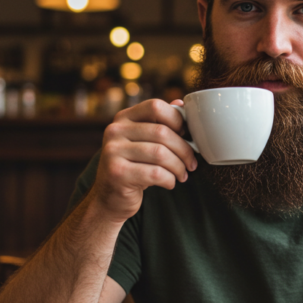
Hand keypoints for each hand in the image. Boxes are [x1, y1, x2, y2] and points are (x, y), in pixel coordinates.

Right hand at [90, 99, 197, 221]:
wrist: (110, 198)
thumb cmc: (134, 167)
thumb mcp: (144, 142)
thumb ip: (159, 123)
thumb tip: (182, 104)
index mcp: (123, 117)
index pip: (155, 107)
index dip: (177, 119)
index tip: (187, 135)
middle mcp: (114, 131)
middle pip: (162, 132)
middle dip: (184, 150)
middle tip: (192, 163)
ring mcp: (113, 151)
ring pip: (161, 154)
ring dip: (178, 167)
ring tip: (182, 175)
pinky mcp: (117, 173)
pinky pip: (155, 173)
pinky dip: (169, 180)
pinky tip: (170, 183)